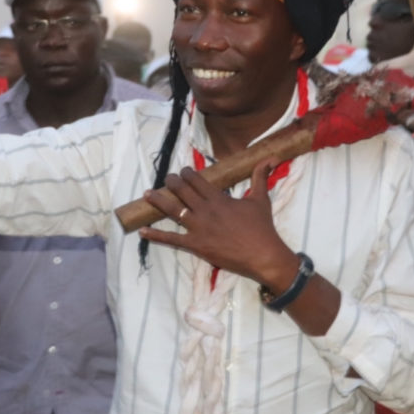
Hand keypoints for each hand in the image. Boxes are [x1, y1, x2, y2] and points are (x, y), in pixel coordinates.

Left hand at [139, 159, 297, 287]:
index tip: (183, 171)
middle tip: (167, 178)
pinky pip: (171, 239)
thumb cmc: (262, 228)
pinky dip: (155, 235)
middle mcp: (205, 210)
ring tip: (147, 194)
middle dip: (172, 182)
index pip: (197, 180)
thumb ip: (260, 177)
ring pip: (173, 211)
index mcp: (219, 199)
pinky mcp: (195, 245)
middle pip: (182, 192)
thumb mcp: (261, 199)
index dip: (188, 173)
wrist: (263, 255)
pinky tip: (142, 230)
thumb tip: (271, 158)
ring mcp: (198, 228)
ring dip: (158, 201)